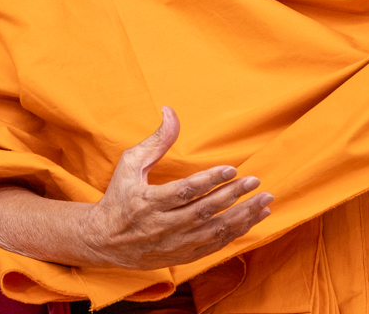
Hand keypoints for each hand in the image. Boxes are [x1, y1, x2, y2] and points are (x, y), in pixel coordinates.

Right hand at [80, 106, 272, 269]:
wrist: (104, 242)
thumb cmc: (119, 197)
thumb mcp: (130, 165)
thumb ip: (155, 141)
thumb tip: (170, 112)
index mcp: (147, 203)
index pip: (183, 192)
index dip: (209, 181)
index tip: (232, 169)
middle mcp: (161, 227)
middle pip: (203, 212)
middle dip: (232, 196)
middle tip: (255, 181)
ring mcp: (173, 244)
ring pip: (213, 233)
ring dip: (242, 217)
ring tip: (264, 202)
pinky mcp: (182, 256)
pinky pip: (214, 246)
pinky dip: (236, 233)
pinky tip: (254, 219)